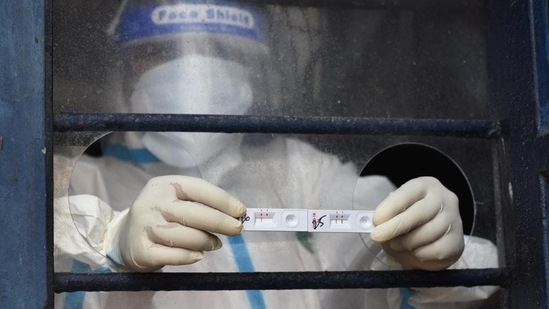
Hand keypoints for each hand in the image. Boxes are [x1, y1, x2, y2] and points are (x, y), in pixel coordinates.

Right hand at [115, 175, 245, 271]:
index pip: (198, 188)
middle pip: (194, 213)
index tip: (240, 211)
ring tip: (215, 244)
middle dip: (221, 222)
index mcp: (164, 184)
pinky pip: (173, 255)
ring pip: (185, 235)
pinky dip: (190, 257)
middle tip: (237, 230)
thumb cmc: (160, 216)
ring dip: (206, 242)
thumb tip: (234, 215)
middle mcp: (152, 202)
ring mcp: (144, 226)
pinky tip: (198, 256)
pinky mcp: (141, 250)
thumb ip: (201, 205)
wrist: (123, 237)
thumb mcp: (175, 201)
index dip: (223, 200)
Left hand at [370, 176, 463, 270]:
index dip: (390, 207)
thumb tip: (377, 226)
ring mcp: (454, 220)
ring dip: (406, 243)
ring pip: (428, 234)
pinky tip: (413, 252)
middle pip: (419, 213)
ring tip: (396, 245)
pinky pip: (437, 251)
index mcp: (425, 185)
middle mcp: (444, 199)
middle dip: (395, 227)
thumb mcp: (395, 211)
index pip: (408, 193)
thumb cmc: (407, 219)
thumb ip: (386, 216)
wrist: (430, 235)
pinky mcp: (458, 242)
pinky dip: (420, 255)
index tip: (376, 221)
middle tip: (378, 236)